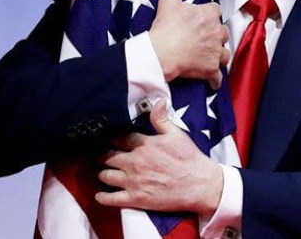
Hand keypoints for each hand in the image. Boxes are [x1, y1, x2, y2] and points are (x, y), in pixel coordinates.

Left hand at [95, 99, 223, 216]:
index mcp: (144, 145)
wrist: (200, 185)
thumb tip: (158, 101)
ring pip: (105, 176)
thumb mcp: (177, 134)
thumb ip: (162, 119)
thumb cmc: (190, 159)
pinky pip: (110, 199)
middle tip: (102, 155)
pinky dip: (102, 197)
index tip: (108, 138)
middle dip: (103, 155)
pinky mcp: (135, 199)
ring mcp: (133, 181)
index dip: (111, 138)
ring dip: (102, 174)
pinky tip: (101, 194)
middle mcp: (134, 162)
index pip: (119, 138)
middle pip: (107, 156)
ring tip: (103, 172)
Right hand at [149, 0, 229, 88]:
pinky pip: (217, 77)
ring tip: (208, 57)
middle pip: (222, 32)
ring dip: (218, 55)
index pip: (215, 11)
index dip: (208, 15)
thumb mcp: (169, 0)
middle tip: (201, 39)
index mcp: (210, 14)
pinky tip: (211, 81)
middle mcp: (217, 32)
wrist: (159, 53)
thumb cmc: (165, 26)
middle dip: (214, 36)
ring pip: (224, 53)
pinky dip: (214, 80)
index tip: (199, 20)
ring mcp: (216, 52)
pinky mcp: (211, 69)